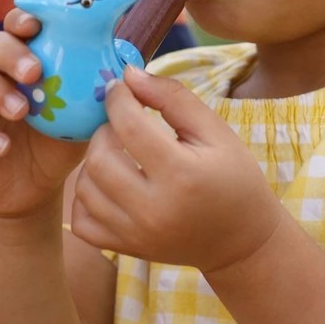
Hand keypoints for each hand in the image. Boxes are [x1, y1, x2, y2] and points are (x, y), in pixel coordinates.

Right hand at [0, 8, 85, 219]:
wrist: (28, 192)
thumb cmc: (56, 145)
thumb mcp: (83, 118)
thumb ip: (98, 93)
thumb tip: (130, 69)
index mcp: (20, 59)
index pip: (15, 26)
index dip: (22, 19)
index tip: (37, 25)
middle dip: (10, 53)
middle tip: (35, 73)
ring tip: (21, 111)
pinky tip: (2, 148)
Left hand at [70, 66, 284, 272]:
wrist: (242, 241)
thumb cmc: (233, 177)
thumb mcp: (215, 131)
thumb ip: (171, 97)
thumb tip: (128, 74)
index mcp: (181, 176)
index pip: (129, 126)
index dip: (118, 99)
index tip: (120, 89)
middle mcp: (154, 211)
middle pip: (99, 159)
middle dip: (103, 131)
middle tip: (121, 125)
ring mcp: (136, 235)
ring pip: (85, 187)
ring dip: (94, 161)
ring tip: (118, 152)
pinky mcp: (126, 249)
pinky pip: (81, 220)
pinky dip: (87, 197)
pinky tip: (108, 184)